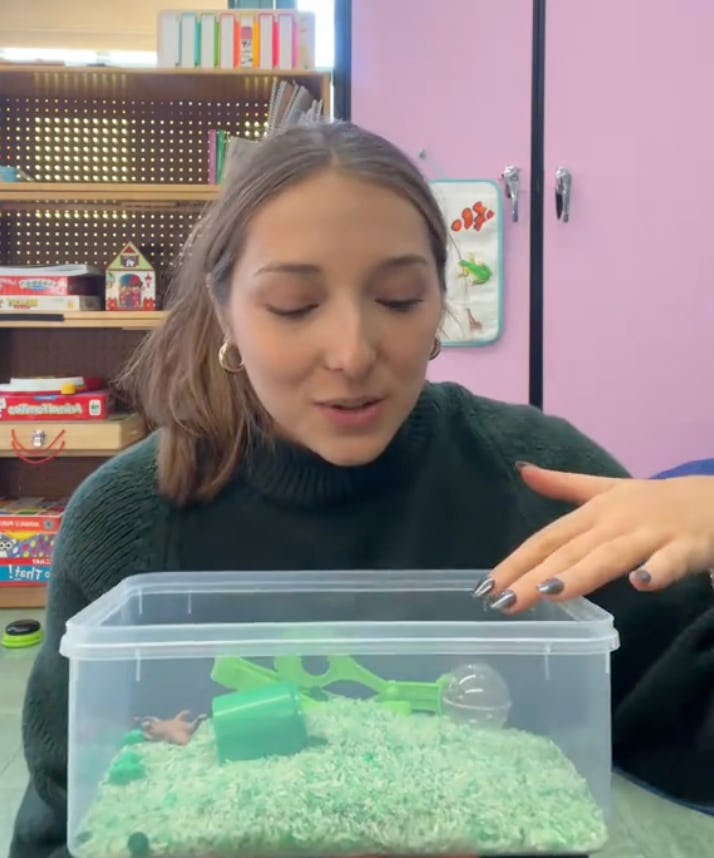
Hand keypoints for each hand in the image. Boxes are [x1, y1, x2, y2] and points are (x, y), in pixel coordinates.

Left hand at [477, 464, 713, 612]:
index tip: (487, 586)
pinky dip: (657, 571)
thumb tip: (522, 470)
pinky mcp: (684, 547)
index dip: (517, 561)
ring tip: (552, 592)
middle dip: (536, 577)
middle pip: (570, 552)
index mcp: (593, 513)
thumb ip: (563, 485)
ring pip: (611, 556)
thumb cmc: (653, 501)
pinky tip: (641, 583)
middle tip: (505, 602)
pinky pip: (669, 561)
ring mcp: (649, 534)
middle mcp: (614, 522)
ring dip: (583, 573)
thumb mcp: (605, 489)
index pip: (547, 539)